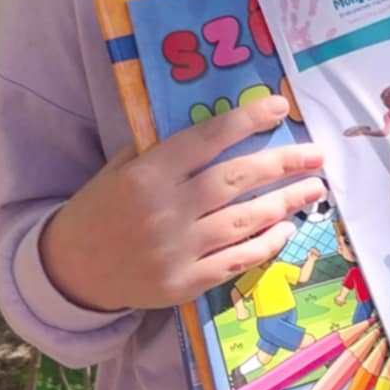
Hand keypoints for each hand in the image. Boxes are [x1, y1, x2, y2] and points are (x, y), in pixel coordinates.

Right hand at [39, 97, 324, 314]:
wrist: (72, 270)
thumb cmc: (100, 210)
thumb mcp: (118, 169)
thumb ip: (160, 150)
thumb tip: (216, 128)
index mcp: (147, 174)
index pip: (207, 139)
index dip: (247, 121)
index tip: (280, 107)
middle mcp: (165, 210)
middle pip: (235, 180)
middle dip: (282, 163)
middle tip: (318, 155)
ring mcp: (177, 250)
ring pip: (243, 221)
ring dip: (284, 203)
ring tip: (312, 189)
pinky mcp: (185, 283)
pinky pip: (236, 260)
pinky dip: (265, 244)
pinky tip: (285, 229)